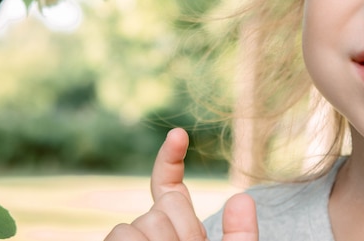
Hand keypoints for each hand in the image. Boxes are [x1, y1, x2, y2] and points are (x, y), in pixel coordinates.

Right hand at [104, 128, 258, 240]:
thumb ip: (240, 238)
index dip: (170, 160)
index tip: (179, 134)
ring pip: (131, 227)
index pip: (167, 189)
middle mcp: (152, 236)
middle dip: (177, 232)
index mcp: (179, 233)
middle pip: (158, 209)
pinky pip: (120, 236)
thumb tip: (242, 196)